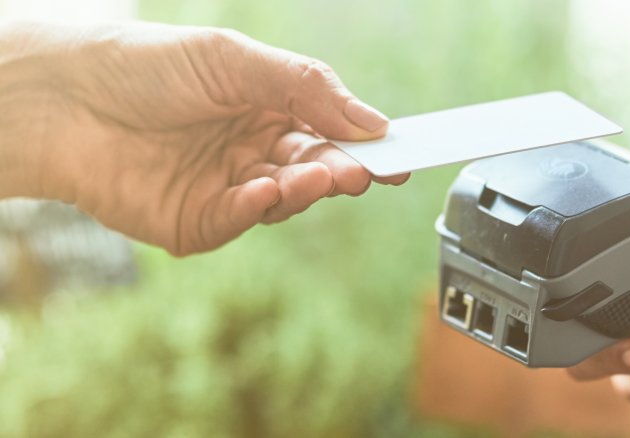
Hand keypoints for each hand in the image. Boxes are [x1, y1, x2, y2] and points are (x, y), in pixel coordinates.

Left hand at [0, 21, 406, 254]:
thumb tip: (373, 122)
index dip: (366, 144)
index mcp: (268, 109)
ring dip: (306, 190)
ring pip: (284, 200)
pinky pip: (238, 221)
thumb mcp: (238, 59)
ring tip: (318, 177)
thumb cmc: (148, 64)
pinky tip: (262, 190)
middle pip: (314, 170)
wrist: (65, 97)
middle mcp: (252, 151)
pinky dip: (255, 209)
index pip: (330, 131)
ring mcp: (225, 189)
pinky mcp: (195, 223)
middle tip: (366, 172)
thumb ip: (308, 88)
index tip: (402, 153)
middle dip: (342, 171)